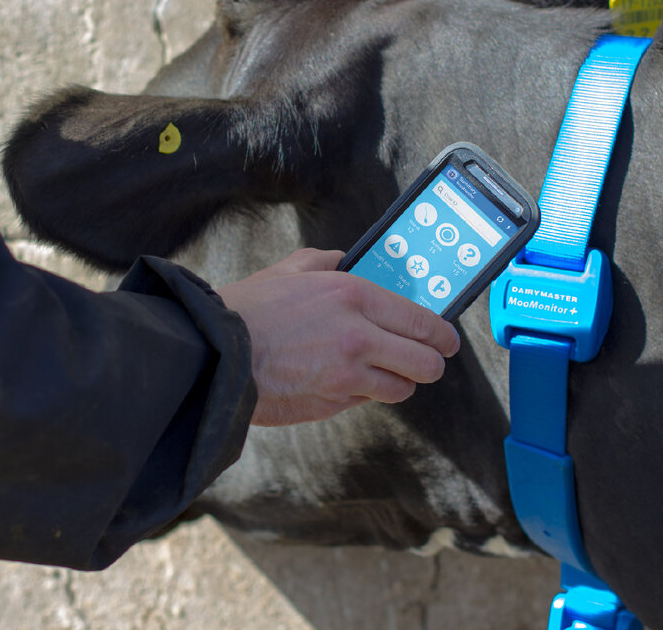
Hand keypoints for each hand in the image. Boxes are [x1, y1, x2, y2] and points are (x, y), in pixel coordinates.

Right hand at [216, 248, 459, 426]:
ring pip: (401, 388)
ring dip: (396, 382)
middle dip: (429, 364)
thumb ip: (325, 262)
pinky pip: (366, 401)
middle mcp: (359, 336)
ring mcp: (348, 375)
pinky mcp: (332, 404)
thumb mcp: (290, 271)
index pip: (422, 321)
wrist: (216, 354)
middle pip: (425, 363)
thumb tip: (345, 260)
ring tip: (379, 372)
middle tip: (424, 361)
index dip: (442, 335)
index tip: (446, 340)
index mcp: (354, 295)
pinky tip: (342, 381)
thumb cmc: (248, 310)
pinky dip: (362, 394)